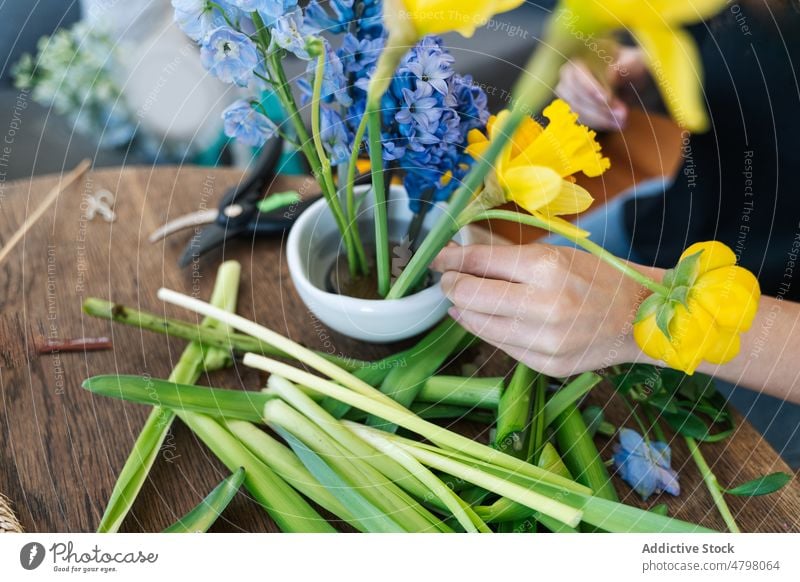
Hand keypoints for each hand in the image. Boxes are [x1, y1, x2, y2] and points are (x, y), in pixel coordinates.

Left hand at [431, 243, 654, 376]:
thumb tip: (458, 259)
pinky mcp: (546, 365)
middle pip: (470, 295)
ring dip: (463, 309)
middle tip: (449, 279)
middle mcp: (544, 305)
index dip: (450, 259)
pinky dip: (486, 330)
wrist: (638, 317)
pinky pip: (499, 345)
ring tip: (461, 299)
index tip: (439, 259)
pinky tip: (484, 319)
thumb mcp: (554, 254)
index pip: (479, 262)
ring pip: (478, 324)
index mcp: (547, 267)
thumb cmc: (595, 278)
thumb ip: (506, 259)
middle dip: (451, 285)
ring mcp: (545, 340)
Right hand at [555, 48, 647, 130]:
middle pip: (573, 94)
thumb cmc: (631, 66)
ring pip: (575, 109)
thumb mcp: (636, 62)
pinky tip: (614, 123)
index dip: (589, 88)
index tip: (607, 99)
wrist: (628, 79)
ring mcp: (567, 90)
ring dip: (599, 118)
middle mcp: (569, 71)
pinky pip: (579, 118)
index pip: (576, 73)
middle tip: (622, 114)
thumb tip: (612, 74)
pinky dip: (597, 123)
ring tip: (622, 120)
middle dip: (597, 107)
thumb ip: (627, 65)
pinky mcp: (571, 107)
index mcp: (582, 53)